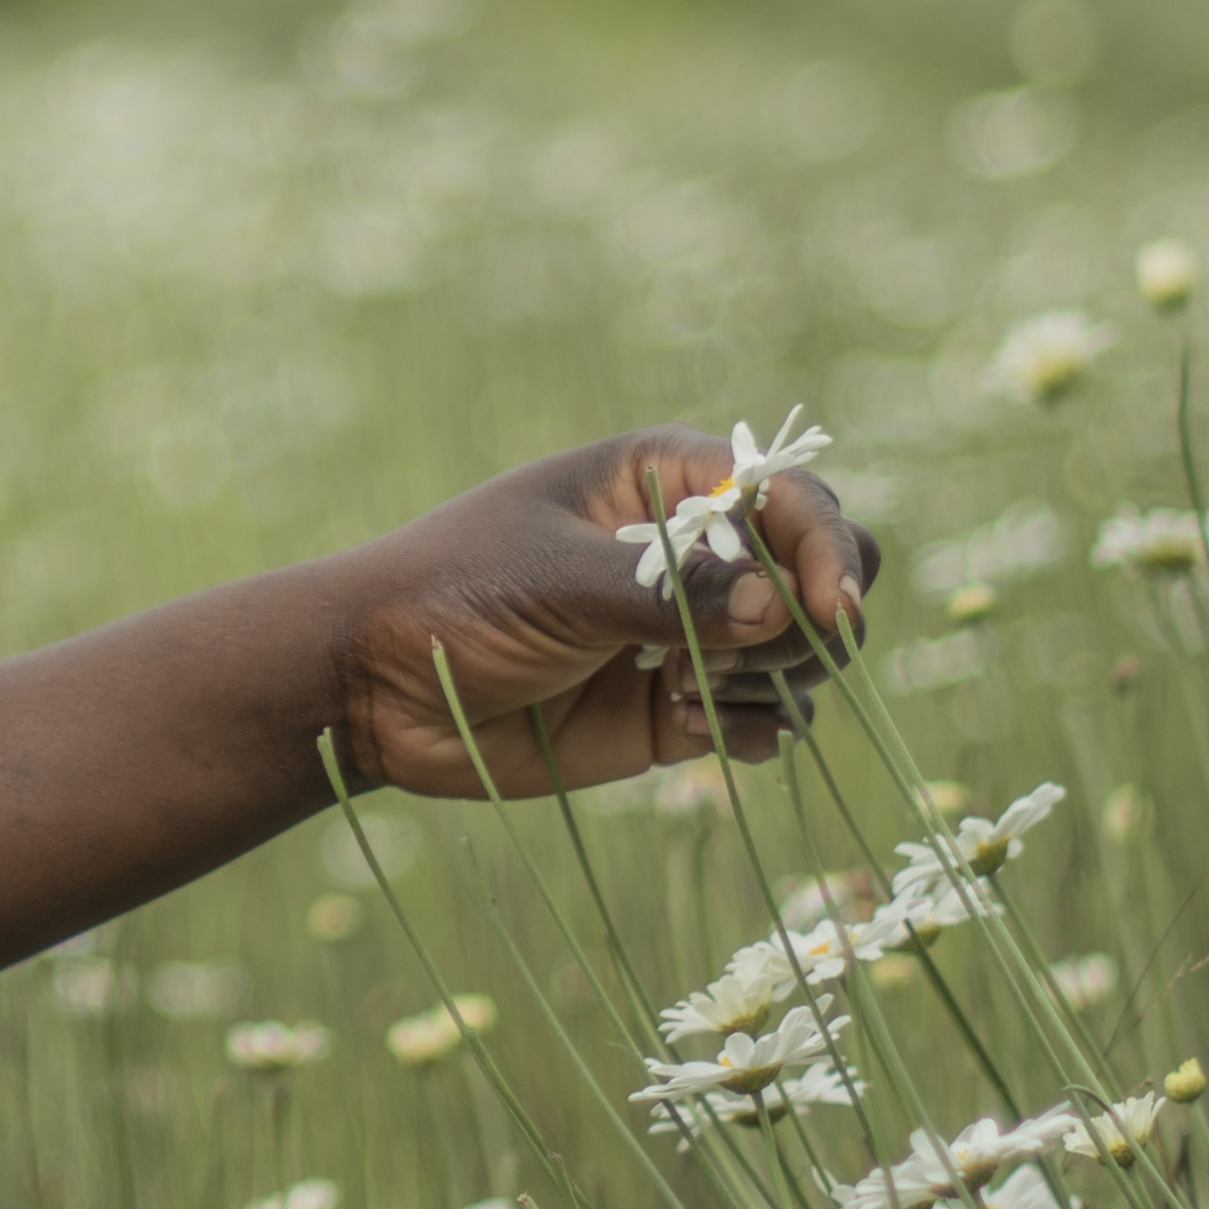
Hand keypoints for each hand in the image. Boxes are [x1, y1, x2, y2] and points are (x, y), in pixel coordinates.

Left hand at [318, 432, 874, 799]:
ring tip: (684, 693)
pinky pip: (765, 719)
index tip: (828, 611)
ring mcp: (694, 632)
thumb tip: (783, 607)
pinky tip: (683, 729)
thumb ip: (672, 594)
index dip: (825, 547)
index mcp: (668, 478)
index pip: (791, 496)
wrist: (380, 689)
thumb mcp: (559, 581)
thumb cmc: (455, 596)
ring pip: (803, 654)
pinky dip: (751, 730)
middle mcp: (696, 550)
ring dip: (774, 681)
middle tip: (740, 659)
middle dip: (810, 622)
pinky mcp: (680, 707)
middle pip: (820, 574)